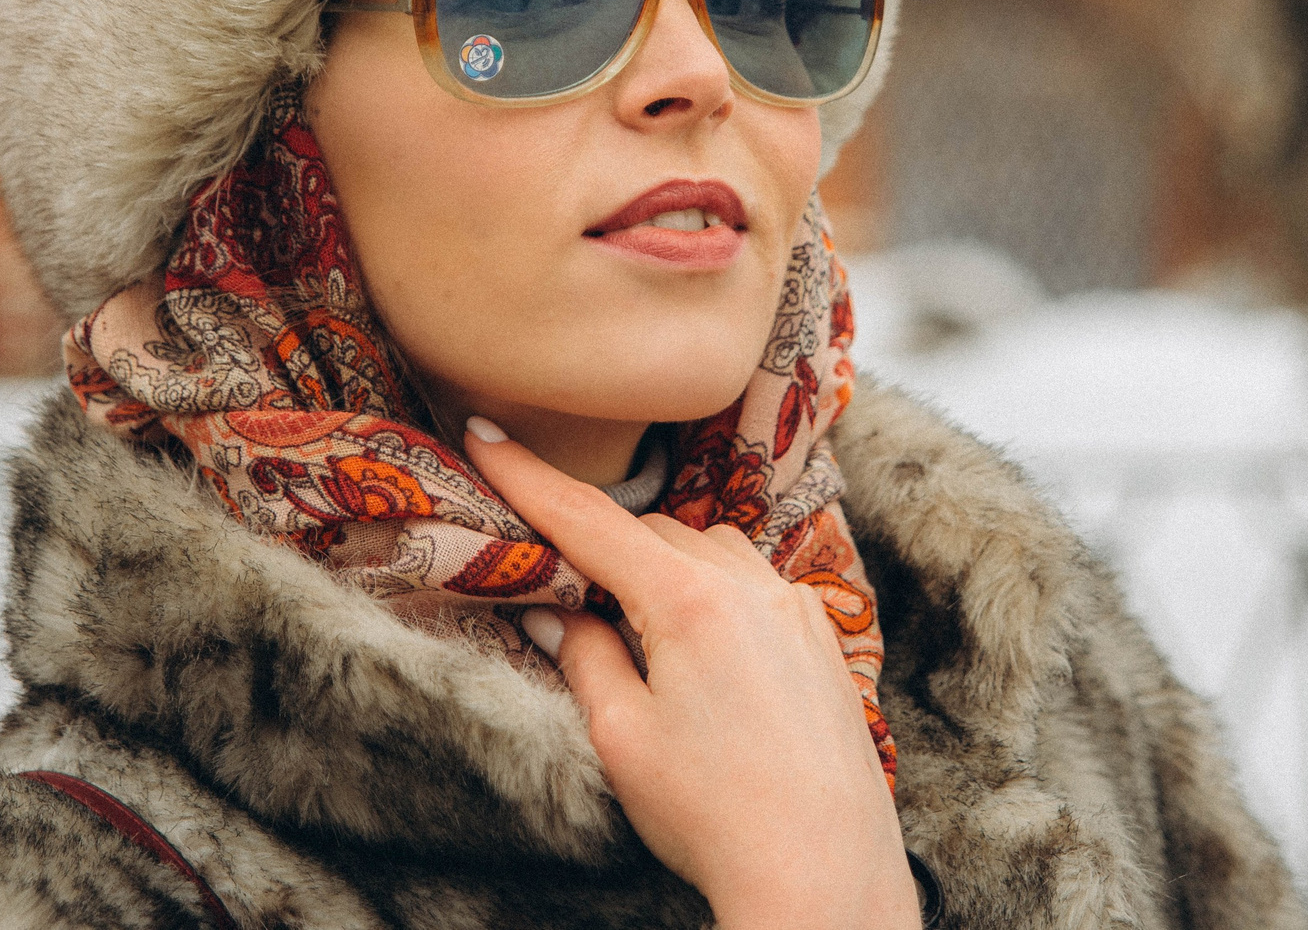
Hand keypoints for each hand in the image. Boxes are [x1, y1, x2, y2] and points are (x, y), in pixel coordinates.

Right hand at [461, 418, 919, 929]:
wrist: (824, 873)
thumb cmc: (715, 814)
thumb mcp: (622, 738)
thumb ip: (583, 657)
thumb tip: (553, 612)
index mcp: (689, 601)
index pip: (591, 520)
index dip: (528, 477)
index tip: (483, 432)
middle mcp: (751, 586)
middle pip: (653, 534)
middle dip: (604, 550)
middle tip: (560, 590)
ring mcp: (795, 608)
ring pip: (710, 552)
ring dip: (665, 570)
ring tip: (637, 636)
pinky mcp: (822, 639)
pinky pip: (755, 586)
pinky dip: (717, 597)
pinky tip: (704, 658)